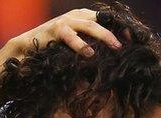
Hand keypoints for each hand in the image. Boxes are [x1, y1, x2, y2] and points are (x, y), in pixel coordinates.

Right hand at [6, 9, 121, 58]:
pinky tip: (89, 53)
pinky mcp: (54, 30)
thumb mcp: (77, 46)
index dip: (121, 28)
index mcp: (83, 17)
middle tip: (129, 43)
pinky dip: (80, 44)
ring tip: (115, 47)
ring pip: (89, 25)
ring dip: (104, 35)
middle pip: (101, 20)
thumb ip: (92, 46)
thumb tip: (114, 57)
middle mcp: (76, 16)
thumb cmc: (55, 49)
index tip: (133, 40)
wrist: (27, 49)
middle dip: (117, 30)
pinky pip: (70, 36)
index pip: (107, 19)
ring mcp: (65, 21)